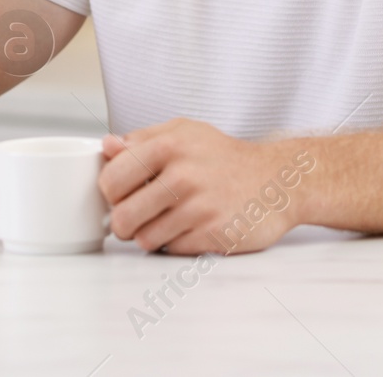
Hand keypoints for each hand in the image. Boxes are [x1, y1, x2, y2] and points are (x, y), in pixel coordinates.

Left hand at [98, 118, 312, 255]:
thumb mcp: (185, 133)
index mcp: (170, 144)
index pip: (110, 180)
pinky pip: (171, 250)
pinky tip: (191, 227)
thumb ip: (142, 139)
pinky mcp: (213, 235)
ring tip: (169, 220)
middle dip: (125, 222)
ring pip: (144, 239)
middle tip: (139, 215)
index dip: (110, 193)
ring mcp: (200, 208)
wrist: (277, 180)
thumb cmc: (225, 157)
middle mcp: (183, 175)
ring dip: (151, 235)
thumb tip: (106, 147)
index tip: (121, 194)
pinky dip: (176, 243)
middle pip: (122, 218)